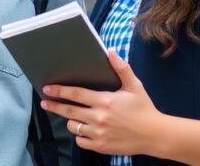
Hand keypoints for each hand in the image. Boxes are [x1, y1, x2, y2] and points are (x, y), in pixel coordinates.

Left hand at [40, 51, 163, 156]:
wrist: (155, 135)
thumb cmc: (144, 109)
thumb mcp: (135, 86)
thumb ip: (122, 68)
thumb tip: (110, 52)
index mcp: (105, 101)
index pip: (76, 94)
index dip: (59, 91)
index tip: (47, 89)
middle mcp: (99, 118)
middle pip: (69, 111)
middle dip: (54, 106)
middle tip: (44, 102)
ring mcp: (99, 134)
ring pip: (74, 127)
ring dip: (70, 121)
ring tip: (72, 116)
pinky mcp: (101, 146)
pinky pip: (81, 141)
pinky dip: (80, 135)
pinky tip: (83, 130)